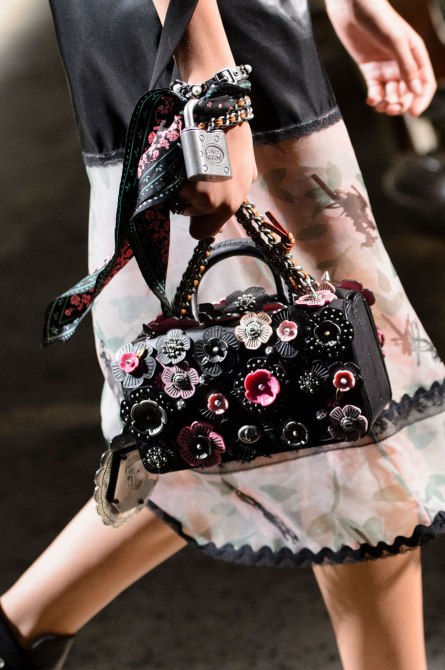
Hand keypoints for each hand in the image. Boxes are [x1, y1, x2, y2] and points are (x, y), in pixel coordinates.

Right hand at [177, 121, 257, 238]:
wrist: (219, 111)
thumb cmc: (235, 138)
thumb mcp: (248, 173)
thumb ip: (237, 197)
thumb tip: (219, 225)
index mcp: (229, 205)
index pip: (203, 232)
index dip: (199, 221)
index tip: (198, 208)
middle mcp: (211, 203)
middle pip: (187, 213)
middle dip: (190, 199)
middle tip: (196, 174)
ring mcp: (192, 191)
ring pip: (176, 198)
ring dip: (180, 184)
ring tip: (190, 161)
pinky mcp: (175, 177)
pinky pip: (166, 184)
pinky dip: (170, 173)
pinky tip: (180, 156)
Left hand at [325, 0, 436, 115]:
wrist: (352, 7)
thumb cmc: (378, 18)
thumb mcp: (396, 42)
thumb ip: (406, 66)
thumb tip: (417, 91)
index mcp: (416, 54)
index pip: (424, 83)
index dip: (421, 99)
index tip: (413, 113)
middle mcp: (403, 63)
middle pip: (407, 92)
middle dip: (402, 104)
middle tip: (392, 109)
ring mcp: (386, 67)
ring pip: (391, 94)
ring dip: (388, 103)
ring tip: (381, 105)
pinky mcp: (370, 69)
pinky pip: (376, 90)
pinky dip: (375, 98)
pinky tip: (371, 100)